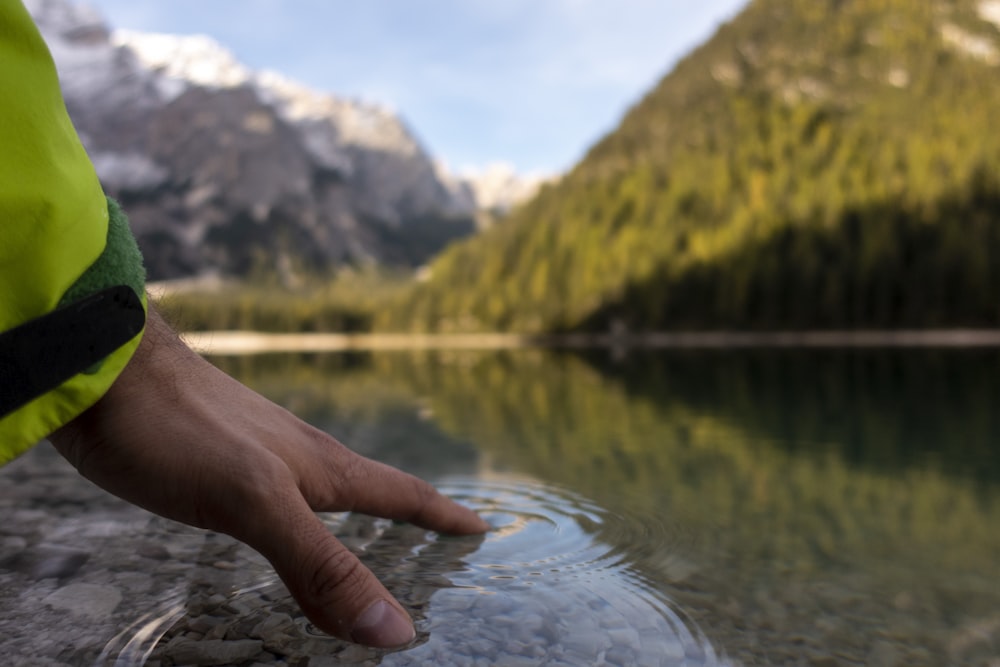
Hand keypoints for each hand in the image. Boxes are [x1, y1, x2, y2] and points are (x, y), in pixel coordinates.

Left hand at [50, 307, 487, 647]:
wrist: (105, 371)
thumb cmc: (182, 430)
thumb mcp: (257, 504)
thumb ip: (322, 564)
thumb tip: (393, 628)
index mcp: (323, 467)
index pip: (403, 494)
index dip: (444, 516)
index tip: (483, 527)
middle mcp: (300, 458)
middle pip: (373, 489)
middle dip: (411, 515)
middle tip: (439, 537)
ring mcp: (259, 454)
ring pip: (326, 492)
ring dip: (359, 517)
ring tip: (373, 535)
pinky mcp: (218, 459)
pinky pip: (280, 496)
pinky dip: (302, 519)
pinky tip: (280, 521)